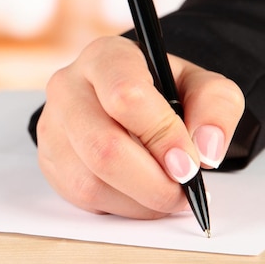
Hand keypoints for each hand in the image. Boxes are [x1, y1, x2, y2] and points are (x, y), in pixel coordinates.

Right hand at [37, 35, 244, 218]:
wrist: (123, 99)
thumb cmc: (160, 91)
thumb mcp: (200, 85)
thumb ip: (215, 108)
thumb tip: (206, 151)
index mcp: (105, 57)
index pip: (126, 96)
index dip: (162, 136)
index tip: (189, 164)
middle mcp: (68, 87)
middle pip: (104, 147)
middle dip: (153, 182)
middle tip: (184, 190)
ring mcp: (52, 125)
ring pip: (91, 181)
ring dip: (140, 200)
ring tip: (166, 191)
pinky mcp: (49, 159)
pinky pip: (82, 197)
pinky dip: (122, 205)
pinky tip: (140, 192)